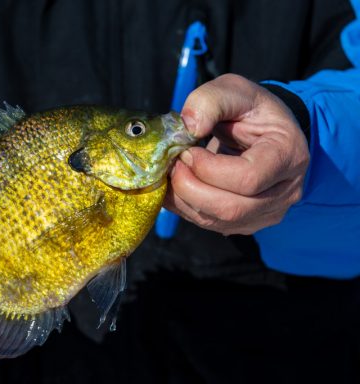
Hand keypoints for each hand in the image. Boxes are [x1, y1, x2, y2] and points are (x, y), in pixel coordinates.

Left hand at [164, 74, 309, 234]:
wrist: (261, 131)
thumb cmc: (250, 110)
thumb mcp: (234, 90)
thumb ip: (211, 101)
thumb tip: (189, 126)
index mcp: (288, 156)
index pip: (248, 178)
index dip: (208, 169)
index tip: (187, 149)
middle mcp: (284, 192)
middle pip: (231, 208)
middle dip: (190, 188)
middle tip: (172, 165)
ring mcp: (266, 213)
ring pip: (216, 221)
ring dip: (183, 199)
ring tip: (171, 173)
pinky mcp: (245, 223)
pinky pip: (208, 223)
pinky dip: (183, 207)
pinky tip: (174, 186)